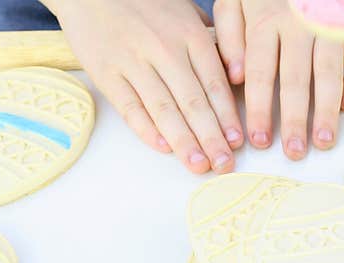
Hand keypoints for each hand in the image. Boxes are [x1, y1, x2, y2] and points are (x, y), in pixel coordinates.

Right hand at [42, 0, 243, 173]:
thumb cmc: (143, 3)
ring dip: (183, 141)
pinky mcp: (106, 72)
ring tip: (198, 165)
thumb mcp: (183, 11)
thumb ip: (207, 41)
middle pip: (193, 101)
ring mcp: (133, 61)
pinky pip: (129, 106)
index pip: (214, 83)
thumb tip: (233, 73)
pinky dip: (146, 129)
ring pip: (164, 108)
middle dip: (211, 137)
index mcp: (189, 34)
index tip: (237, 142)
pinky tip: (163, 148)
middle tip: (223, 164)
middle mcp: (164, 48)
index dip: (227, 116)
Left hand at [214, 0, 343, 159]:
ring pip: (329, 74)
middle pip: (295, 80)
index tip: (259, 140)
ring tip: (323, 141)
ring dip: (327, 111)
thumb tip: (234, 75)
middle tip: (294, 152)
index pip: (260, 74)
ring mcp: (330, 24)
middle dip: (295, 120)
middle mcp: (298, 25)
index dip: (259, 110)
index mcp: (265, 21)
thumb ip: (230, 32)